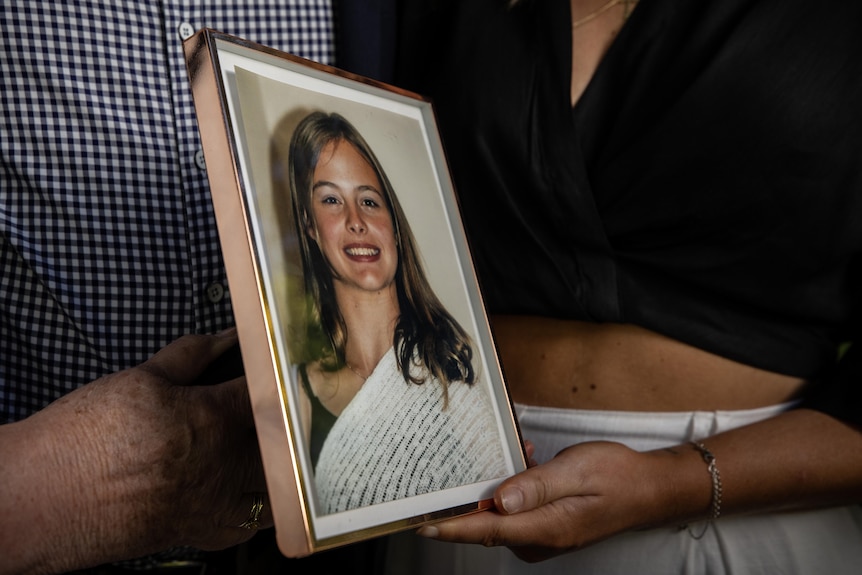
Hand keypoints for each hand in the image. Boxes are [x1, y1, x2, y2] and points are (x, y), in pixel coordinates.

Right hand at [0, 330, 270, 573]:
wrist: (40, 496)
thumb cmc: (83, 436)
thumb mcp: (139, 379)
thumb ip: (192, 354)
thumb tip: (225, 336)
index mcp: (211, 418)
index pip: (266, 390)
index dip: (277, 375)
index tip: (281, 368)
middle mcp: (222, 464)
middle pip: (280, 440)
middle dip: (284, 421)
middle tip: (280, 407)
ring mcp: (213, 504)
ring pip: (274, 487)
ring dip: (278, 466)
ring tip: (268, 448)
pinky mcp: (197, 533)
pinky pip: (245, 525)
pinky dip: (254, 508)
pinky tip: (245, 489)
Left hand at [418, 441, 674, 562]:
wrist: (649, 488)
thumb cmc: (617, 476)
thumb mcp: (576, 471)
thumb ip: (535, 487)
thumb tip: (499, 503)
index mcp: (547, 527)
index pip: (487, 531)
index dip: (452, 527)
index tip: (423, 523)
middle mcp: (541, 538)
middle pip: (487, 525)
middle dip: (476, 495)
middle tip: (482, 461)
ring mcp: (544, 536)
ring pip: (501, 516)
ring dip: (500, 487)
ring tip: (525, 454)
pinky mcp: (547, 527)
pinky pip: (515, 511)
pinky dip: (514, 489)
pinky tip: (528, 462)